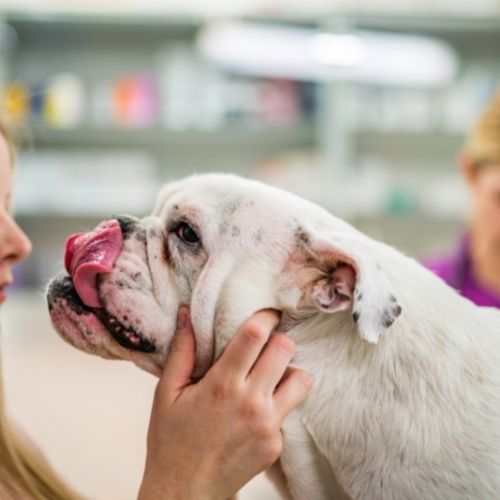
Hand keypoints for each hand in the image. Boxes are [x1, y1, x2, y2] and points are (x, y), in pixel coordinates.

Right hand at [138, 307, 312, 499]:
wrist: (184, 493)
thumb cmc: (171, 442)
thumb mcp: (166, 394)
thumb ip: (181, 351)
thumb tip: (186, 314)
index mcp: (222, 385)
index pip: (256, 336)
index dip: (265, 317)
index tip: (267, 314)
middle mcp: (252, 402)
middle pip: (286, 350)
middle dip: (278, 340)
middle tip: (264, 345)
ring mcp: (268, 425)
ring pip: (301, 379)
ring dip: (288, 370)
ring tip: (268, 375)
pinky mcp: (276, 444)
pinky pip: (289, 410)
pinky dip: (278, 402)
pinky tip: (256, 410)